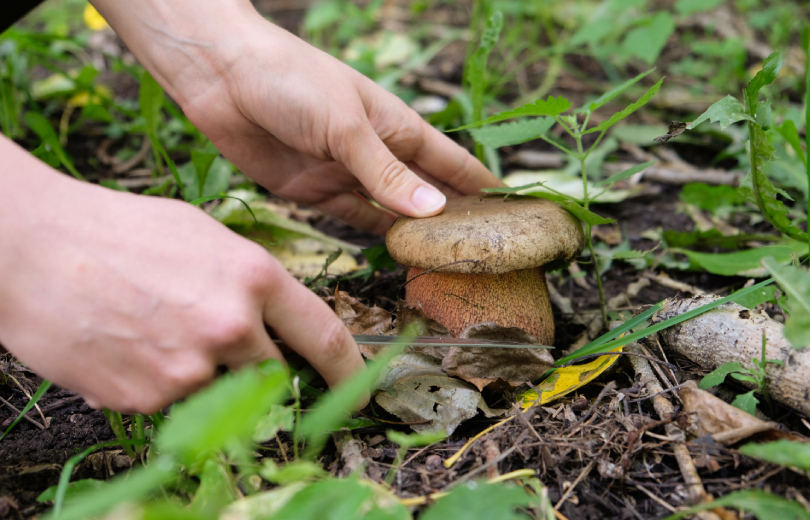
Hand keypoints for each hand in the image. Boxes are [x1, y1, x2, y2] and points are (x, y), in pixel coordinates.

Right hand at [0, 138, 364, 412]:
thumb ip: (247, 280)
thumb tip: (271, 318)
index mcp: (253, 278)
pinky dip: (155, 382)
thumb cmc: (117, 231)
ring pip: (218, 389)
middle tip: (218, 347)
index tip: (358, 388)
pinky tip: (126, 344)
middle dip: (256, 369)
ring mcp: (190, 367)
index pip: (325, 336)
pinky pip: (170, 401)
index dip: (348, 371)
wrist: (34, 248)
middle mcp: (231, 327)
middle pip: (273, 373)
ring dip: (198, 371)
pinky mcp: (147, 397)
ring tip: (154, 329)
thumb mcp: (203, 235)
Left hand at [91, 0, 503, 234]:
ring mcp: (347, 174)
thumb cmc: (291, 79)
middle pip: (426, 193)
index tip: (515, 210)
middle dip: (454, 218)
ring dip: (416, 234)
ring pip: (392, 212)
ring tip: (448, 262)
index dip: (482, 184)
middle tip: (487, 250)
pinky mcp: (314, 191)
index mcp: (396, 126)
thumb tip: (435, 212)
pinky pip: (354, 219)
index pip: (452, 162)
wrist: (220, 75)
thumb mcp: (346, 125)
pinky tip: (398, 253)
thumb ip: (387, 173)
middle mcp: (377, 153)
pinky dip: (376, 236)